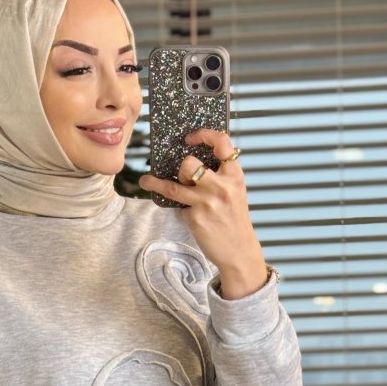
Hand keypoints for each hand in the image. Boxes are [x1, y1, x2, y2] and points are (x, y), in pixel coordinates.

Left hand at [140, 129, 266, 292]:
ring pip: (173, 186)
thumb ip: (220, 175)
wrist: (239, 251)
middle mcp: (222, 186)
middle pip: (189, 164)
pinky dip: (180, 211)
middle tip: (183, 178)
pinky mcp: (196, 218)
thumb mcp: (235, 191)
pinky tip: (189, 218)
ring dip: (155, 183)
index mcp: (234, 175)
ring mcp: (207, 203)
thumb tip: (192, 162)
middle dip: (182, 170)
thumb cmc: (234, 218)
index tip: (189, 138)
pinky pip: (178, 208)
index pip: (222, 142)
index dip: (203, 135)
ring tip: (147, 181)